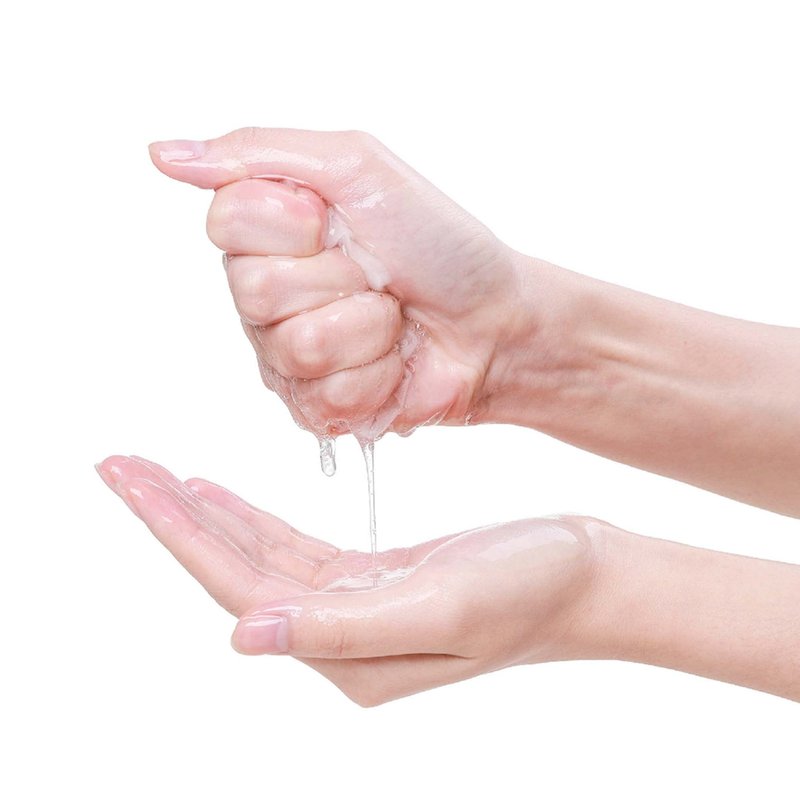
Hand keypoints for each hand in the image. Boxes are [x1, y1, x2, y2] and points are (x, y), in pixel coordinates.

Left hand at [96, 455, 599, 704]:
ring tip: (155, 475)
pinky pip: (293, 551)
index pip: (242, 590)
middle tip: (119, 466)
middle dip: (174, 518)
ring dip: (205, 516)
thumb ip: (346, 625)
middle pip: (235, 572)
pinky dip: (251, 520)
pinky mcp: (373, 579)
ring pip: (258, 558)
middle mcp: (340, 640)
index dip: (182, 535)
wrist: (588, 575)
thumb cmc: (533, 589)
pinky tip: (219, 495)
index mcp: (349, 654)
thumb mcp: (445, 605)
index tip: (132, 481)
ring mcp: (354, 609)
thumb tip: (245, 636)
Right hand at [149, 128, 530, 438]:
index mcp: (268, 233)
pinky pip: (322, 395)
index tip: (340, 222)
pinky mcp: (314, 407)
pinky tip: (394, 362)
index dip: (294, 224)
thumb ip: (260, 153)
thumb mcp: (359, 167)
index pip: (227, 224)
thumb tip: (162, 153)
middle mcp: (265, 298)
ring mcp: (286, 357)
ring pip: (295, 347)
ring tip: (392, 319)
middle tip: (378, 276)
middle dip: (340, 279)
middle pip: (256, 292)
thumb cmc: (440, 244)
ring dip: (366, 328)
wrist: (494, 322)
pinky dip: (377, 374)